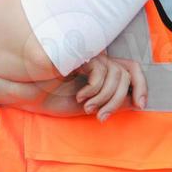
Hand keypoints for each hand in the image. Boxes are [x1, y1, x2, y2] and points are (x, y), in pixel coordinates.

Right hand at [0, 51, 145, 119]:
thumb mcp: (90, 104)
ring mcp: (88, 56)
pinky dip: (94, 90)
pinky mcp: (80, 55)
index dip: (142, 85)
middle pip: (128, 74)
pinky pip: (101, 72)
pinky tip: (80, 97)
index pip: (132, 69)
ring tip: (88, 108)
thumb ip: (112, 101)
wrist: (29, 94)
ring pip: (117, 75)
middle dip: (119, 100)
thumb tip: (137, 102)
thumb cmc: (54, 98)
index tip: (141, 106)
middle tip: (102, 116)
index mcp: (101, 70)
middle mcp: (98, 60)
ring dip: (105, 98)